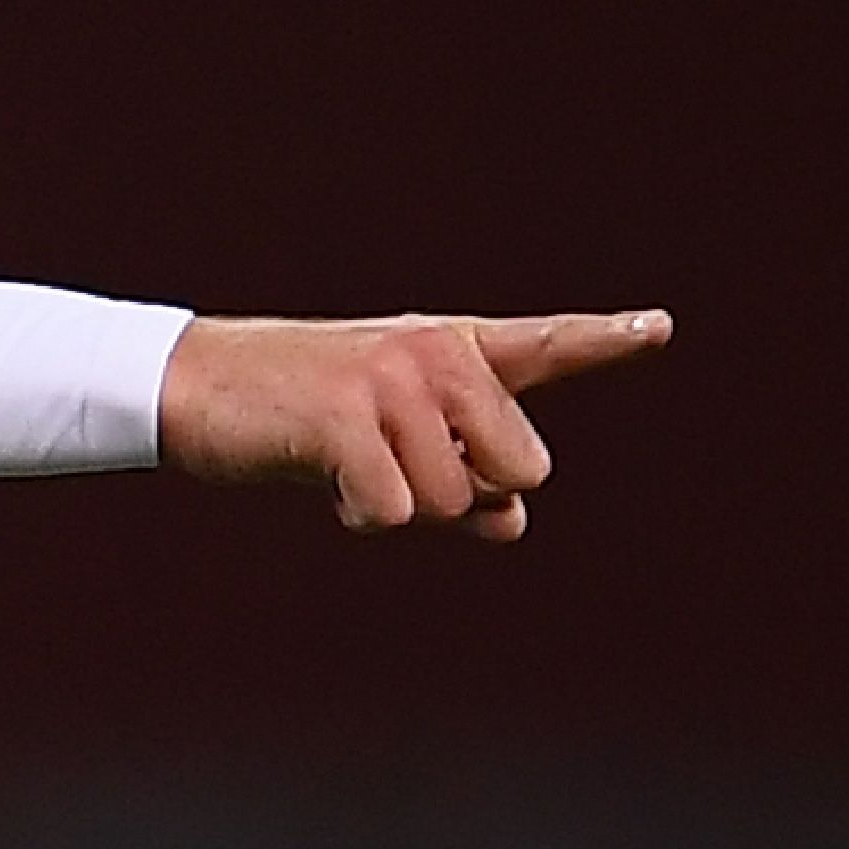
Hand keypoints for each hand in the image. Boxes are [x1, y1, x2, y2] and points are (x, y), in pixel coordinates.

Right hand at [158, 309, 672, 541]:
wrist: (190, 387)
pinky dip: (362, 515)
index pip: (544, 346)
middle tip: (394, 469)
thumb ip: (464, 481)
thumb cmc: (298, 422)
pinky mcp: (349, 415)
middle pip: (520, 468)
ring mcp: (393, 379)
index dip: (605, 339)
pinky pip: (399, 511)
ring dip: (402, 508)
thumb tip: (513, 522)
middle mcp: (434, 353)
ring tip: (347, 465)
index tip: (658, 326)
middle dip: (466, 494)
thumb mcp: (392, 449)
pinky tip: (323, 478)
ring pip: (456, 500)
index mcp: (450, 351)